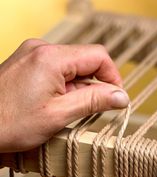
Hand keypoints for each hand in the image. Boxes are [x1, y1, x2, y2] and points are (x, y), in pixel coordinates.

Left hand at [0, 39, 128, 151]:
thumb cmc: (10, 124)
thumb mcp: (59, 115)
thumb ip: (93, 101)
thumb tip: (121, 96)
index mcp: (52, 58)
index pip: (98, 56)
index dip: (112, 77)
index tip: (115, 98)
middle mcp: (42, 49)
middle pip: (85, 61)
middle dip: (94, 85)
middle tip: (91, 110)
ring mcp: (33, 55)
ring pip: (72, 66)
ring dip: (79, 88)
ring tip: (69, 110)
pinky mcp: (29, 63)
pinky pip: (58, 70)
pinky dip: (65, 86)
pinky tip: (57, 104)